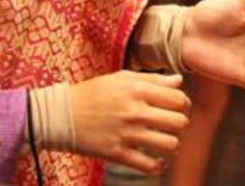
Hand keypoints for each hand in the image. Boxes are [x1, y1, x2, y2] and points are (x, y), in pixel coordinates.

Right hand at [69, 71, 189, 173]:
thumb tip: (178, 81)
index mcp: (137, 90)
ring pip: (169, 144)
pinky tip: (156, 160)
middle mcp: (135, 112)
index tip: (178, 107)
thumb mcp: (121, 78)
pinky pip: (149, 166)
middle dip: (180, 124)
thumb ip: (152, 79)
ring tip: (165, 142)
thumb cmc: (93, 93)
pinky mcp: (117, 153)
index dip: (183, 104)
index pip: (178, 99)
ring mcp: (127, 134)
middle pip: (179, 122)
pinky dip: (158, 165)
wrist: (61, 114)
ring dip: (172, 144)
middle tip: (172, 125)